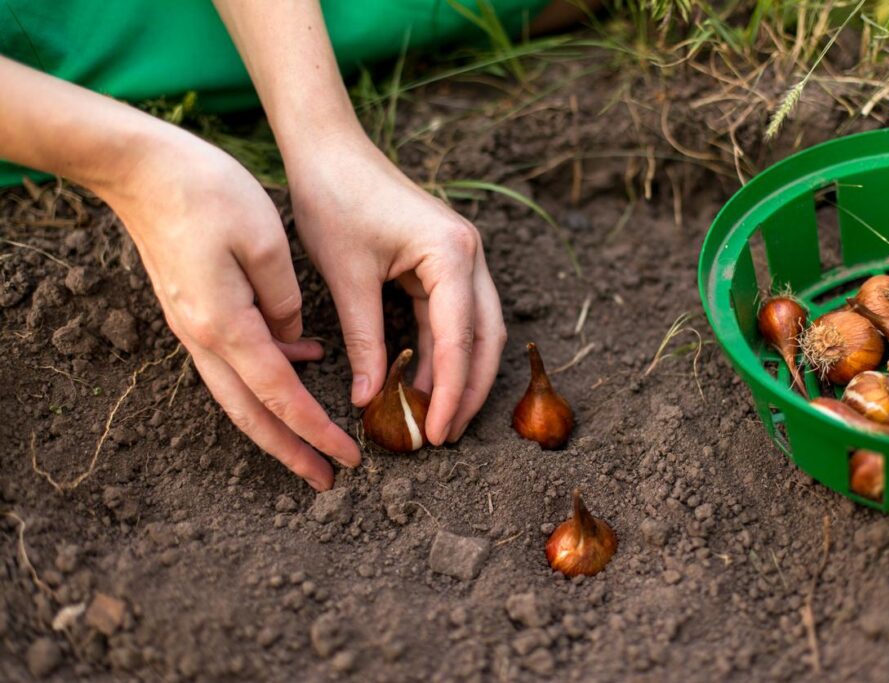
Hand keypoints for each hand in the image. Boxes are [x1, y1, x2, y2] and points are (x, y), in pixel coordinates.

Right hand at [101, 126, 359, 490]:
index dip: (316, 431)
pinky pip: (233, 359)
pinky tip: (302, 360)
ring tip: (314, 442)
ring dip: (277, 423)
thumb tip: (296, 339)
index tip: (348, 458)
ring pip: (238, 393)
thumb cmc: (206, 192)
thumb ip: (285, 300)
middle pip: (251, 413)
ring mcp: (193, 326)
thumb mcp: (265, 241)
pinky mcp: (193, 311)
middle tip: (327, 479)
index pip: (280, 396)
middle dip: (291, 451)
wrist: (140, 167)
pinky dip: (267, 375)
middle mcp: (203, 337)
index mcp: (226, 325)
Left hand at [285, 135, 506, 444]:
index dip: (452, 391)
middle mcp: (469, 254)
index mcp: (452, 254)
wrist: (328, 148)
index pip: (460, 338)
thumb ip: (365, 340)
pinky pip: (452, 316)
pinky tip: (423, 381)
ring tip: (436, 417)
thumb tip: (370, 399)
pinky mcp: (444, 261)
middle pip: (486, 337)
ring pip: (476, 330)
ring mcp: (461, 257)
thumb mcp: (347, 277)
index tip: (438, 432)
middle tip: (446, 435)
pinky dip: (441, 351)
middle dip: (470, 390)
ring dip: (459, 373)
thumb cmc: (334, 200)